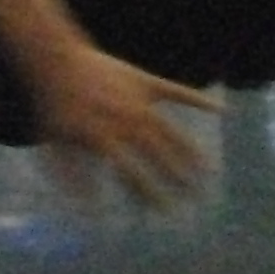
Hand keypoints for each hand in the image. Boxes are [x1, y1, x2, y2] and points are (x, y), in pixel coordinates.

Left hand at [31, 41, 217, 207]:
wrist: (57, 60)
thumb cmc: (53, 108)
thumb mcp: (55, 148)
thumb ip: (74, 179)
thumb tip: (89, 210)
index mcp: (105, 140)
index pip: (133, 176)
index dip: (150, 195)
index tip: (165, 213)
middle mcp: (127, 123)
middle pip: (158, 156)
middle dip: (178, 180)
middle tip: (196, 199)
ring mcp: (139, 101)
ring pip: (170, 131)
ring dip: (190, 151)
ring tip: (208, 169)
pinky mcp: (146, 82)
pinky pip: (177, 92)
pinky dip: (198, 101)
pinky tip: (220, 110)